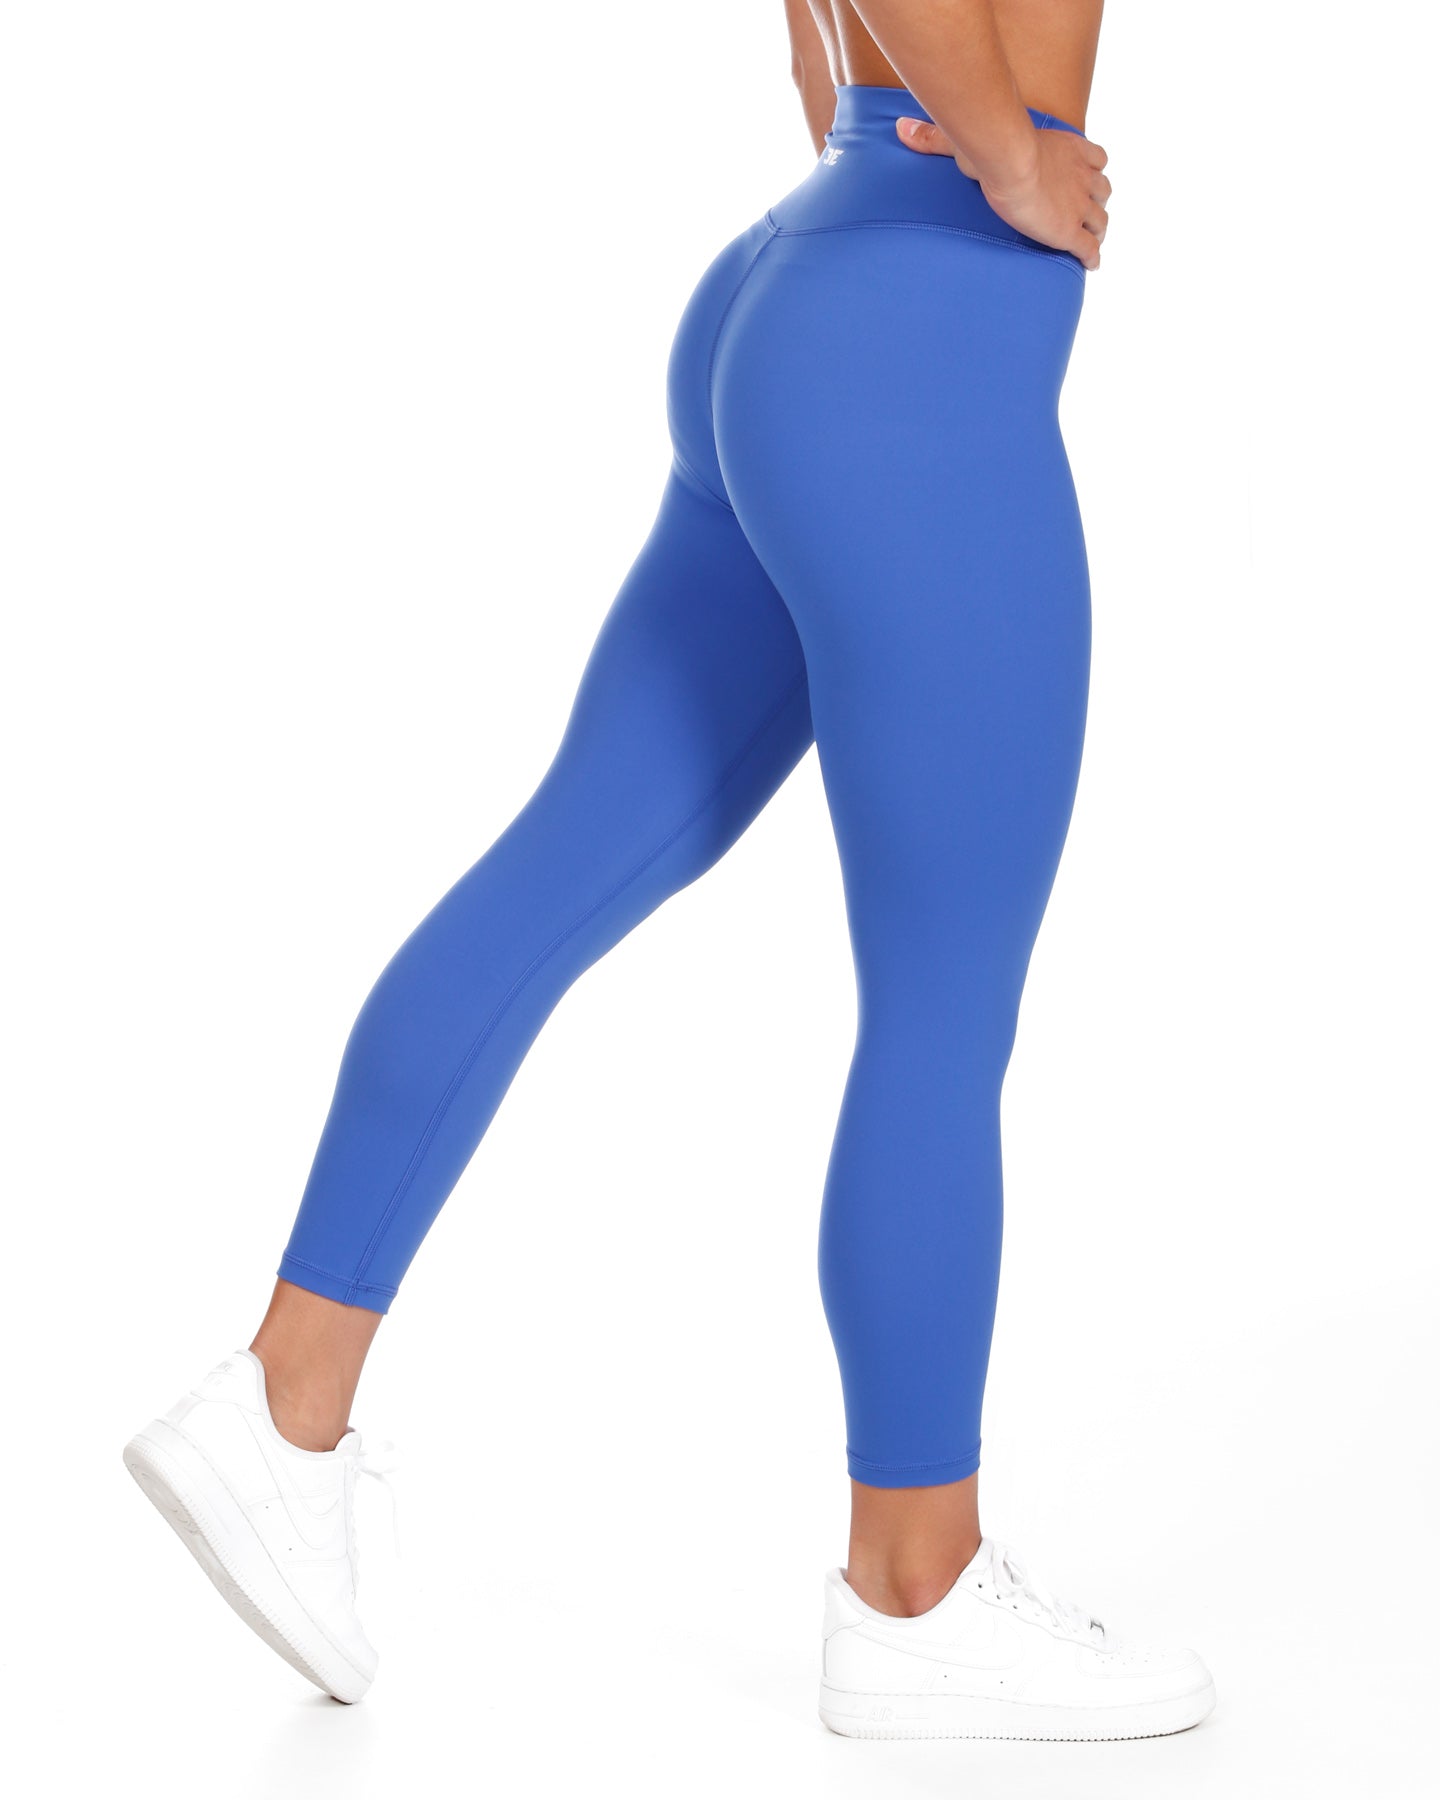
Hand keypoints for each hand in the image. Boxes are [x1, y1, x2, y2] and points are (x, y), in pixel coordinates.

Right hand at [897, 116, 1110, 269]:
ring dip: (1097, 229)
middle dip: (1098, 201)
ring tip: (1090, 240)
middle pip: (1103, 189)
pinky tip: (1089, 265)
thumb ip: (936, 137)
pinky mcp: (1072, 232)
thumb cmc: (994, 147)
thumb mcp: (968, 140)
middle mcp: (1080, 177)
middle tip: (1087, 213)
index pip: (1094, 157)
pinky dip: (1092, 258)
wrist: (1010, 165)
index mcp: (1068, 150)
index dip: (1092, 169)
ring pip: (1102, 219)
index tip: (1087, 177)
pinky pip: (1090, 250)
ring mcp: (1079, 205)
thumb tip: (900, 128)